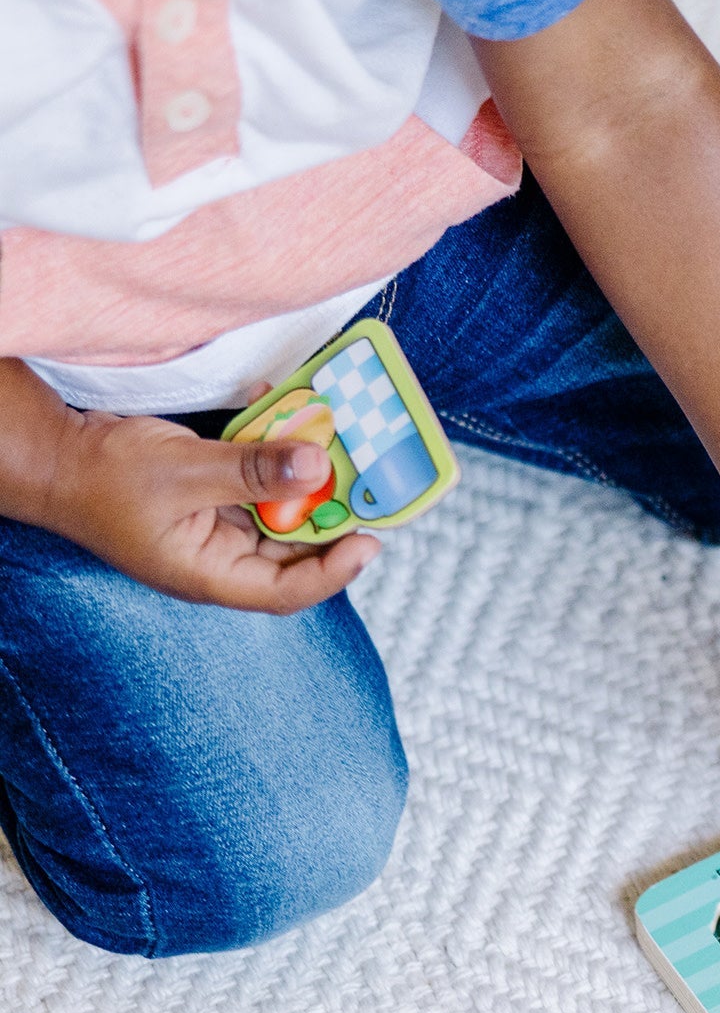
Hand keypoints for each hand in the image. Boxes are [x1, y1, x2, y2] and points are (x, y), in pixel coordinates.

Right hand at [26, 400, 378, 612]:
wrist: (57, 453)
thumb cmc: (102, 476)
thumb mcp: (185, 470)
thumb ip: (253, 471)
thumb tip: (318, 467)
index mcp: (212, 574)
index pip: (287, 590)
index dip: (334, 571)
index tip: (368, 542)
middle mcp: (222, 557)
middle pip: (295, 550)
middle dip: (331, 518)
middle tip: (366, 484)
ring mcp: (220, 527)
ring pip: (284, 513)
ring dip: (310, 483)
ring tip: (339, 451)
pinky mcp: (218, 497)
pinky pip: (262, 483)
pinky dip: (279, 458)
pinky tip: (290, 422)